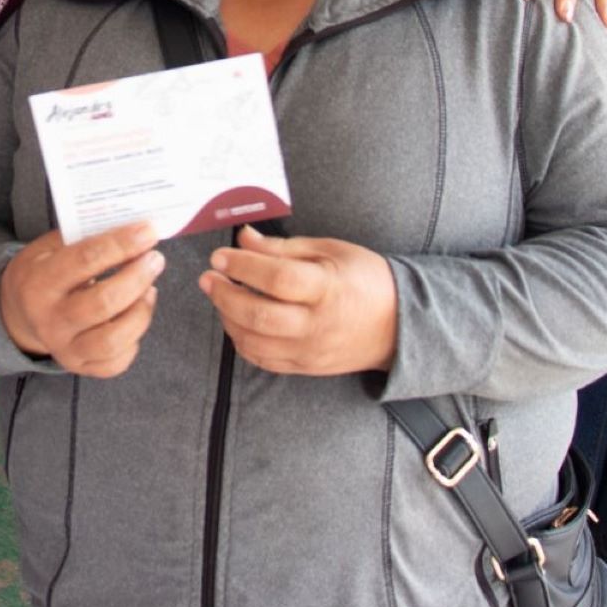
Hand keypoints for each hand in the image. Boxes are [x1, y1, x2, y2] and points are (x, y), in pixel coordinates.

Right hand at [0, 222, 163, 377]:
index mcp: (39, 284)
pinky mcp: (80, 367)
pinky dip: (135, 339)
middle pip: (104, 303)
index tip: (148, 231)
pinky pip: (117, 362)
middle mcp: (50, 321)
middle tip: (155, 259)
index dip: (122, 244)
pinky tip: (135, 316)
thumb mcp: (49, 247)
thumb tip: (134, 229)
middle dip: (138, 277)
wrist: (18, 313)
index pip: (86, 260)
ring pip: (114, 339)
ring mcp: (65, 349)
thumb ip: (86, 237)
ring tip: (150, 289)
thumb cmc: (42, 271)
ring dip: (142, 310)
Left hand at [198, 227, 396, 375]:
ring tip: (220, 296)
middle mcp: (317, 325)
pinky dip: (242, 341)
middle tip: (208, 278)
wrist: (398, 325)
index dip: (243, 266)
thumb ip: (283, 247)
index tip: (220, 256)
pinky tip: (236, 321)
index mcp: (327, 288)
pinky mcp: (306, 367)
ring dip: (228, 318)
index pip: (277, 279)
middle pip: (259, 315)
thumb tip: (244, 238)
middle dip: (224, 296)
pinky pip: (263, 360)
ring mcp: (310, 351)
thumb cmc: (365, 278)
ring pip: (255, 342)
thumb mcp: (329, 250)